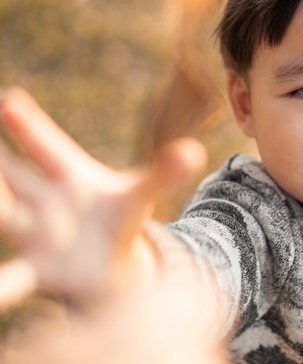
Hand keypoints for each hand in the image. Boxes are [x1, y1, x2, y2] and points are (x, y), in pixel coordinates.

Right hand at [0, 87, 206, 308]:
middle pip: (10, 176)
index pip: (46, 146)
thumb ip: (163, 174)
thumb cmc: (121, 222)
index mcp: (71, 176)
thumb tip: (195, 151)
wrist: (112, 264)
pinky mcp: (39, 270)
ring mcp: (36, 234)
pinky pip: (12, 279)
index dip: (27, 125)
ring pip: (1, 217)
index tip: (9, 100)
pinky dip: (1, 290)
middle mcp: (45, 201)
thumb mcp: (140, 195)